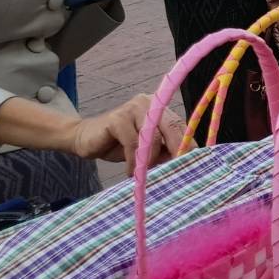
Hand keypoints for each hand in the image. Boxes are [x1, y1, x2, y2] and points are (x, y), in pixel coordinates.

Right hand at [69, 93, 188, 172]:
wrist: (84, 138)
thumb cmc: (119, 144)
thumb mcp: (146, 149)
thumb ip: (164, 151)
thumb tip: (184, 163)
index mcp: (160, 109)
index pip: (181, 126)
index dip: (187, 146)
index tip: (193, 165)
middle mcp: (150, 104)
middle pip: (171, 126)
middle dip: (177, 151)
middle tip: (177, 171)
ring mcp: (133, 108)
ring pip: (152, 137)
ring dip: (150, 160)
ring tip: (145, 175)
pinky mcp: (117, 118)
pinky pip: (132, 143)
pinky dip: (133, 161)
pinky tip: (130, 172)